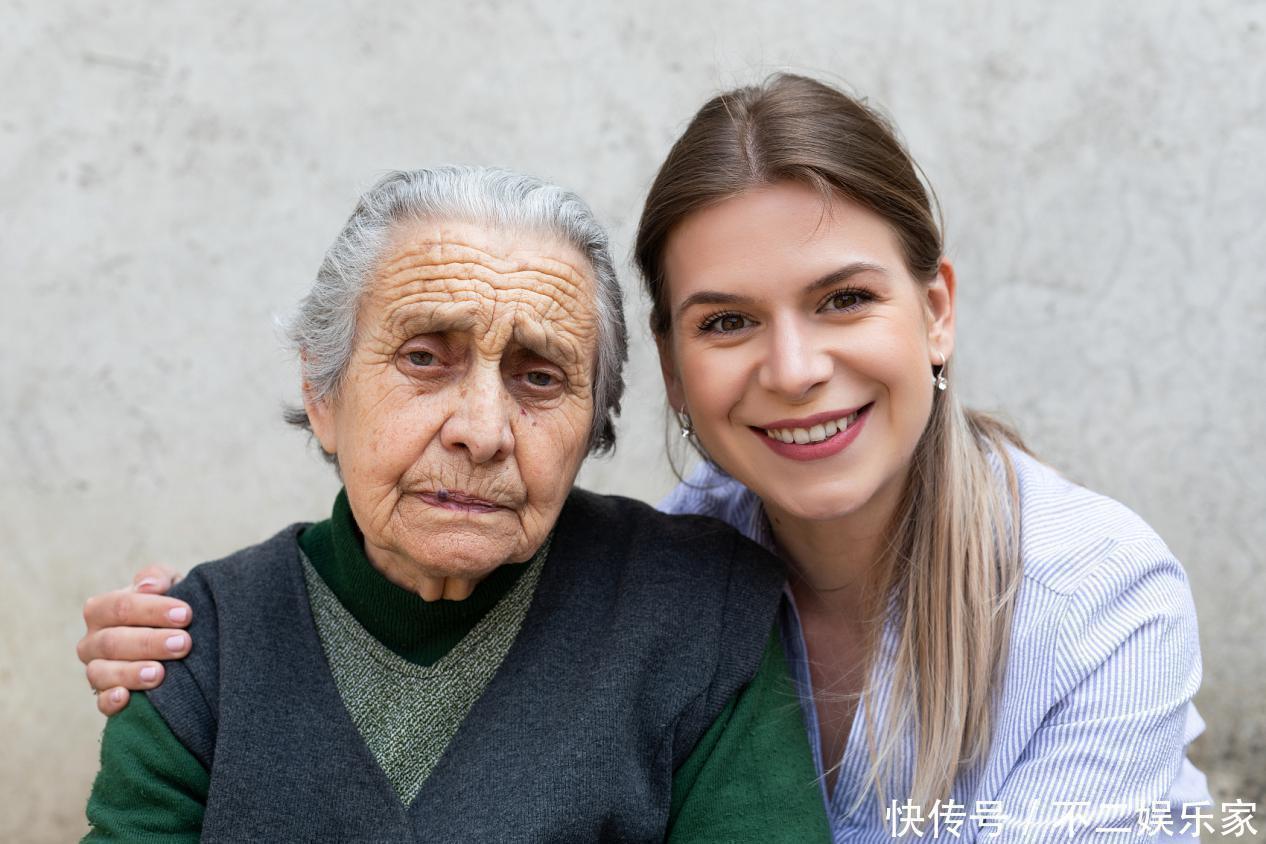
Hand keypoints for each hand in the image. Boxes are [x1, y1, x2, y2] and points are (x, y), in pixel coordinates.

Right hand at [78, 565, 191, 715]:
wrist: (178, 637)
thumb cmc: (170, 608)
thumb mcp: (169, 585)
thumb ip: (157, 577)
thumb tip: (148, 586)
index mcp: (102, 610)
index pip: (119, 607)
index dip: (152, 610)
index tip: (186, 614)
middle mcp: (93, 641)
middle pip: (112, 641)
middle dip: (150, 642)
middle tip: (183, 643)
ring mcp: (96, 670)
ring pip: (102, 672)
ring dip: (131, 673)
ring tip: (160, 673)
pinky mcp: (105, 697)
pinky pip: (100, 702)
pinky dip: (110, 701)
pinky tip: (126, 698)